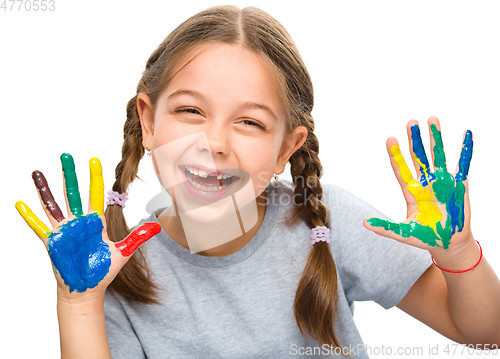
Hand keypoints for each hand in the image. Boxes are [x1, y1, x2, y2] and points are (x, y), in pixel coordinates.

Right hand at [16, 153, 160, 300]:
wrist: (88, 289)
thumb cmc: (104, 270)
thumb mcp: (123, 252)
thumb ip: (138, 237)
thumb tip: (158, 227)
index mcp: (96, 222)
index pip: (96, 195)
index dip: (95, 178)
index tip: (94, 161)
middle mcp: (79, 222)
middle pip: (73, 193)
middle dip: (70, 175)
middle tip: (66, 155)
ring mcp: (64, 231)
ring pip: (53, 205)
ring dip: (45, 189)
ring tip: (37, 172)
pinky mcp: (52, 242)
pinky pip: (38, 227)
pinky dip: (29, 216)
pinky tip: (19, 204)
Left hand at [363, 117, 473, 256]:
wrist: (448, 243)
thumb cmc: (425, 237)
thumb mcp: (403, 233)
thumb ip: (385, 228)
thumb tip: (365, 223)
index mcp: (411, 192)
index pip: (401, 170)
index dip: (396, 156)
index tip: (390, 140)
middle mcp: (426, 183)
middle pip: (418, 157)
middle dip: (414, 140)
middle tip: (410, 122)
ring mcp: (442, 182)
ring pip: (438, 155)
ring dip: (435, 138)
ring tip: (432, 119)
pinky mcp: (459, 185)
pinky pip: (463, 164)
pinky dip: (465, 150)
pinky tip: (466, 134)